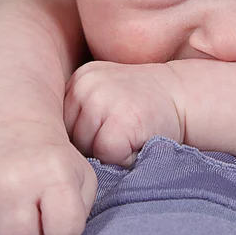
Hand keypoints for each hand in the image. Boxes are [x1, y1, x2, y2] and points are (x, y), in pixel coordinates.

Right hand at [0, 123, 96, 234]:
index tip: (54, 218)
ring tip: (4, 207)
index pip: (63, 234)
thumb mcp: (79, 175)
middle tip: (28, 213)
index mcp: (55, 172)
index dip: (61, 234)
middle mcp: (15, 178)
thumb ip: (80, 208)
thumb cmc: (48, 160)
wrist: (6, 126)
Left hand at [64, 61, 183, 166]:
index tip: (111, 122)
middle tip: (124, 127)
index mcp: (80, 77)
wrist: (183, 95)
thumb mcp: (106, 92)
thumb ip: (80, 108)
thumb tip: (52, 149)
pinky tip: (139, 138)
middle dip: (94, 143)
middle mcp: (87, 84)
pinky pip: (107, 155)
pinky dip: (124, 157)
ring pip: (86, 148)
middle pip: (71, 137)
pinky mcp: (121, 121)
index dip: (86, 132)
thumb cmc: (143, 103)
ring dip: (109, 151)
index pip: (61, 123)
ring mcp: (103, 100)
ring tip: (131, 131)